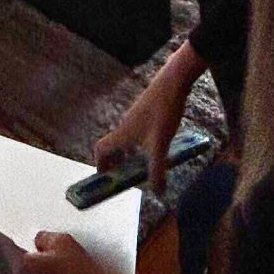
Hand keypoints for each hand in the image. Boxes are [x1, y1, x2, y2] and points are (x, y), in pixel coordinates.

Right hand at [92, 45, 198, 190]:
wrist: (173, 80)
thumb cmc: (163, 111)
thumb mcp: (161, 145)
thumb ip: (157, 169)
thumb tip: (158, 192)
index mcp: (123, 134)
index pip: (100, 150)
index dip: (100, 165)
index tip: (105, 177)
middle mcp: (125, 124)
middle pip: (112, 145)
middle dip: (115, 161)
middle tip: (124, 174)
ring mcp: (135, 115)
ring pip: (125, 137)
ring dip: (128, 152)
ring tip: (141, 163)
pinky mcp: (146, 109)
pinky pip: (136, 130)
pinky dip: (139, 142)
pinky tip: (156, 145)